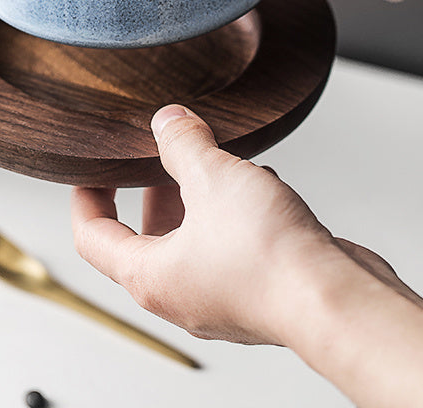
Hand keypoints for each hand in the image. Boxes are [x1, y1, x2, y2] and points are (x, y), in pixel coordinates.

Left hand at [72, 105, 407, 346]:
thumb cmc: (269, 257)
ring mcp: (220, 299)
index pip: (93, 238)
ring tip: (216, 162)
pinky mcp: (256, 294)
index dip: (87, 199)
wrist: (335, 300)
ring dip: (201, 200)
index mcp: (151, 276)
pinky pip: (231, 249)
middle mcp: (180, 295)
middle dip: (152, 190)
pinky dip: (235, 215)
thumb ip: (183, 144)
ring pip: (194, 241)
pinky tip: (259, 185)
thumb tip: (167, 122)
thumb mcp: (213, 177)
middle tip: (159, 155)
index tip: (91, 172)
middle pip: (145, 238)